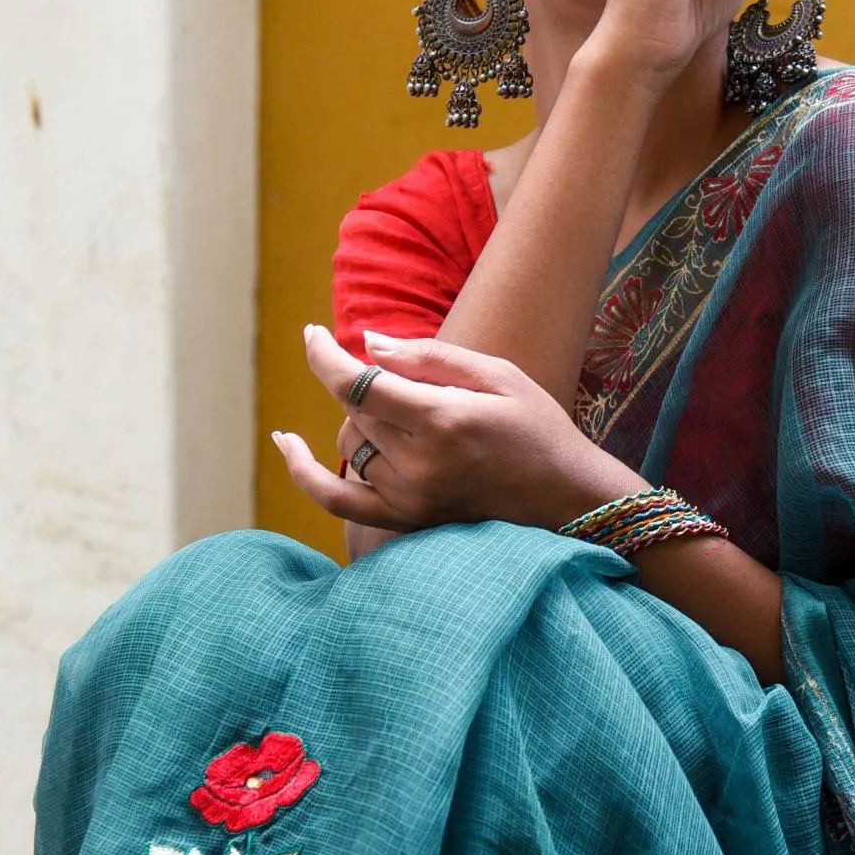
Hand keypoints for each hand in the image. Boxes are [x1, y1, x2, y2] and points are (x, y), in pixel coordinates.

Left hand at [272, 327, 641, 535]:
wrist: (567, 499)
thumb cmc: (539, 427)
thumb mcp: (498, 374)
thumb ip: (429, 356)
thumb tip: (366, 344)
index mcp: (442, 420)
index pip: (357, 384)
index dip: (324, 356)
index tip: (309, 334)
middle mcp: (419, 465)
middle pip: (353, 412)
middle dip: (365, 387)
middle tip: (406, 380)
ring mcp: (410, 499)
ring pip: (348, 446)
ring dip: (359, 421)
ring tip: (402, 412)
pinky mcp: (407, 521)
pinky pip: (336, 500)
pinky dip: (305, 474)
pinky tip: (287, 445)